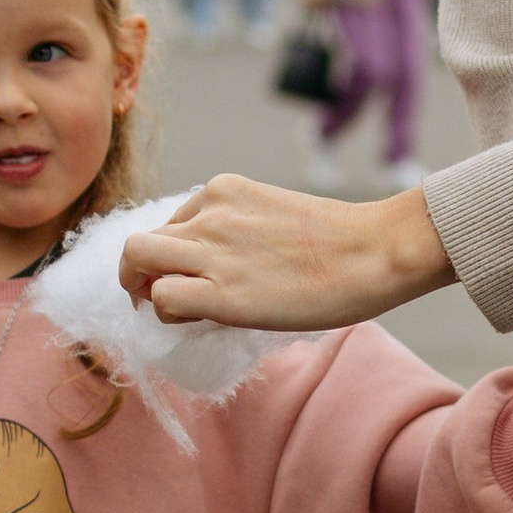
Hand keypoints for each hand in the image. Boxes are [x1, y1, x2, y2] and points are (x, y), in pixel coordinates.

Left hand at [120, 175, 456, 330]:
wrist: (376, 251)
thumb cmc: (345, 242)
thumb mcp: (280, 215)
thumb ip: (244, 232)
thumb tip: (230, 270)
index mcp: (224, 191)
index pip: (171, 223)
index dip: (174, 255)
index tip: (194, 276)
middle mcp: (209, 213)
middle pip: (141, 241)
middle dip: (142, 273)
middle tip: (162, 297)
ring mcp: (212, 250)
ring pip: (136, 261)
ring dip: (141, 289)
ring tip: (168, 311)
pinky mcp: (222, 292)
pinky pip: (162, 299)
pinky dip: (166, 313)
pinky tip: (195, 321)